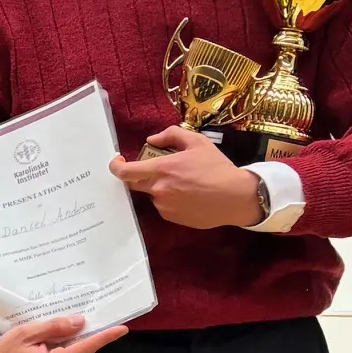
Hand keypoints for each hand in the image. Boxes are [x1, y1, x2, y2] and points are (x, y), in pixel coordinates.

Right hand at [0, 315, 127, 352]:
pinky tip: (50, 337)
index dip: (105, 337)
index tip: (122, 328)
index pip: (86, 348)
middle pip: (79, 348)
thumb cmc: (4, 352)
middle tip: (80, 312)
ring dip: (68, 338)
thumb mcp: (26, 333)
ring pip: (71, 351)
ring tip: (53, 325)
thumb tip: (80, 322)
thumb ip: (55, 327)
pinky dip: (61, 346)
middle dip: (80, 331)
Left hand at [110, 127, 262, 229]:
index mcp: (163, 169)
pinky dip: (170, 199)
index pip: (126, 172)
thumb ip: (171, 134)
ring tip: (184, 183)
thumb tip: (152, 140)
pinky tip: (189, 195)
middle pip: (135, 184)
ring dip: (160, 187)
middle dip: (141, 175)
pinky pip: (164, 206)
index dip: (116, 167)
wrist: (235, 197)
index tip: (117, 161)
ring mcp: (165, 207)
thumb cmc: (217, 167)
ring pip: (153, 195)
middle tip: (160, 168)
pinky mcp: (173, 219)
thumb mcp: (197, 142)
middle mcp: (159, 190)